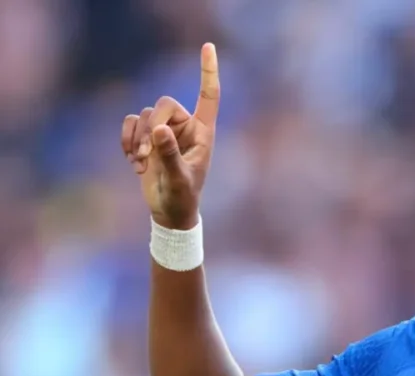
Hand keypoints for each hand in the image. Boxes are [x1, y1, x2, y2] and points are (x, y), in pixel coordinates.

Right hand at [122, 43, 220, 229]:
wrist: (169, 211)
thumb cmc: (182, 197)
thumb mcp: (178, 178)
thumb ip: (169, 154)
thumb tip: (158, 130)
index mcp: (203, 132)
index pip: (208, 95)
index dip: (208, 71)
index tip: (207, 46)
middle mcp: (185, 126)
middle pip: (162, 104)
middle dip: (150, 127)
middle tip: (147, 155)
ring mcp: (165, 131)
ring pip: (143, 115)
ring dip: (138, 139)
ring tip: (142, 164)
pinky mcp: (147, 138)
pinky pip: (130, 123)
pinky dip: (128, 140)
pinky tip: (134, 162)